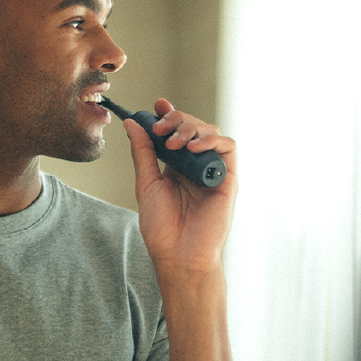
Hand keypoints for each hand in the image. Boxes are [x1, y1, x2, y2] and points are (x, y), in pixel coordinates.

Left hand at [122, 99, 237, 274]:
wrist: (179, 255)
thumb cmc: (163, 228)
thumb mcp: (146, 184)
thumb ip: (143, 152)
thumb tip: (132, 123)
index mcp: (177, 165)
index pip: (177, 130)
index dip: (170, 114)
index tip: (157, 105)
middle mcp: (196, 164)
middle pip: (194, 126)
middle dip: (177, 121)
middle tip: (160, 130)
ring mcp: (212, 170)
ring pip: (211, 131)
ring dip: (191, 128)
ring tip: (174, 142)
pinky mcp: (228, 178)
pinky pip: (228, 147)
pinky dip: (212, 140)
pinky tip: (193, 147)